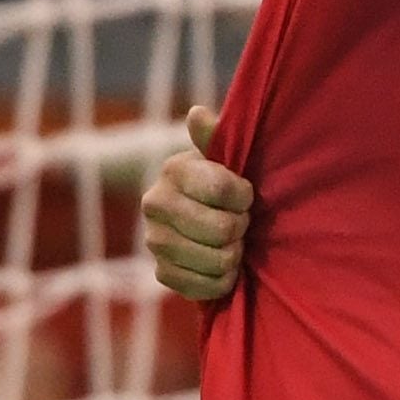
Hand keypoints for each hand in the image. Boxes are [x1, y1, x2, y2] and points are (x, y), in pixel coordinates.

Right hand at [144, 106, 254, 303]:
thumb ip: (216, 137)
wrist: (213, 219)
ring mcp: (155, 240)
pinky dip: (223, 280)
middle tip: (241, 221)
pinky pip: (205, 286)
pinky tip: (222, 265)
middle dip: (241, 227)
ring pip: (217, 260)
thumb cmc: (229, 183)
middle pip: (221, 229)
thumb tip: (197, 113)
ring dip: (235, 254)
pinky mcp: (161, 272)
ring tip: (232, 241)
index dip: (243, 196)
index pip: (222, 189)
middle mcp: (155, 203)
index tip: (245, 195)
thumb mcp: (228, 156)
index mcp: (174, 170)